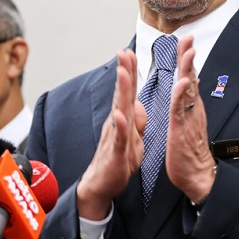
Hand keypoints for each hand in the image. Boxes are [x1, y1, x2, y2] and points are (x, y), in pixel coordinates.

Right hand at [77, 49, 146, 219]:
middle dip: (124, 72)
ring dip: (121, 91)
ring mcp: (115, 136)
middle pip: (122, 94)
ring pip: (120, 109)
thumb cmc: (117, 162)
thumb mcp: (134, 140)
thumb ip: (137, 121)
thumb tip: (137, 103)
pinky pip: (118, 137)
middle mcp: (117, 123)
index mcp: (123, 119)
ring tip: (123, 73)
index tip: (130, 52)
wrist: (100, 186)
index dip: (130, 72)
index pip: (128, 92)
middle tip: (124, 52)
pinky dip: (119, 125)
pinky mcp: (115, 152)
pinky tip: (119, 114)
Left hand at [165, 35, 216, 202]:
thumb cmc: (188, 150)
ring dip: (188, 69)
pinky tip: (183, 83)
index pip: (188, 76)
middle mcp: (192, 108)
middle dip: (189, 56)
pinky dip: (182, 95)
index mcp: (190, 106)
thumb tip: (186, 90)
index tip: (185, 39)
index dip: (186, 58)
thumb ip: (185, 104)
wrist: (196, 174)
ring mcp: (188, 117)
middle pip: (191, 76)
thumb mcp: (185, 121)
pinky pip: (182, 109)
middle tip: (189, 36)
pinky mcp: (182, 129)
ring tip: (188, 52)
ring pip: (188, 89)